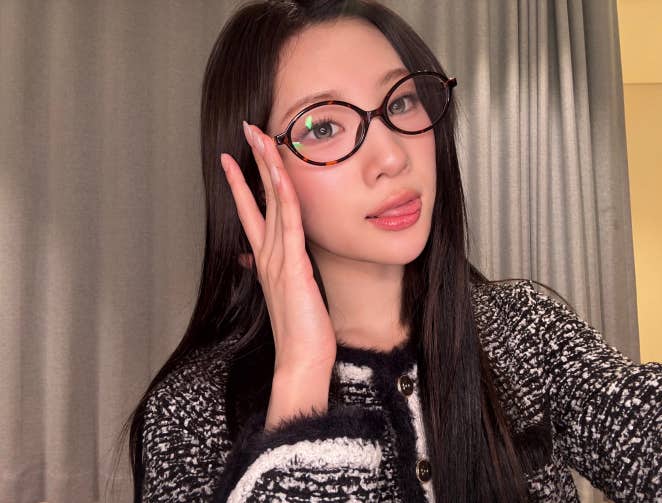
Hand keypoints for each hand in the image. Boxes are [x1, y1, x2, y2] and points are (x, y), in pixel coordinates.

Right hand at [220, 121, 336, 374]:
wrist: (301, 359)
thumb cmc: (300, 331)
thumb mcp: (289, 294)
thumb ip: (281, 272)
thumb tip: (272, 259)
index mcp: (267, 260)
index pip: (251, 212)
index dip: (242, 184)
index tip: (233, 159)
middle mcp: (268, 255)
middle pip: (258, 198)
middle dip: (253, 161)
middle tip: (247, 130)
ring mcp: (278, 259)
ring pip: (273, 203)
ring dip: (267, 168)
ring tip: (260, 138)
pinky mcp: (294, 267)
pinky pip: (290, 224)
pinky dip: (284, 197)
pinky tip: (282, 175)